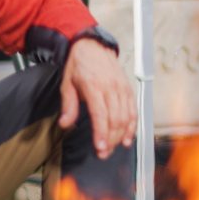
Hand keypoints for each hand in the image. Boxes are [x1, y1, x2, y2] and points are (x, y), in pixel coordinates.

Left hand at [61, 37, 137, 157]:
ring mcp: (121, 88)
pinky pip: (133, 109)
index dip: (102, 134)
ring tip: (114, 147)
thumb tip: (65, 124)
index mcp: (94, 86)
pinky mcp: (128, 89)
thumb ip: (68, 106)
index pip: (100, 115)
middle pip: (115, 119)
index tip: (101, 148)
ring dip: (121, 135)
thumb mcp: (67, 84)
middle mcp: (110, 87)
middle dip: (111, 140)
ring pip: (126, 117)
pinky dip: (133, 125)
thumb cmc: (79, 65)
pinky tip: (128, 137)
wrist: (93, 46)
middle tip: (104, 153)